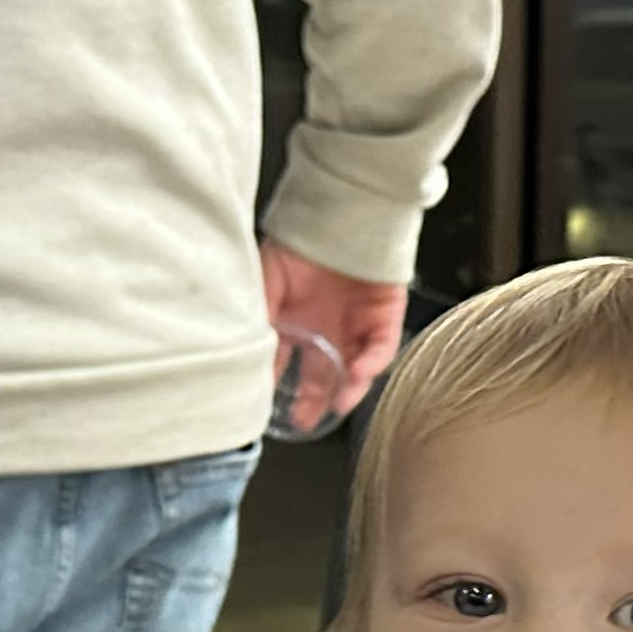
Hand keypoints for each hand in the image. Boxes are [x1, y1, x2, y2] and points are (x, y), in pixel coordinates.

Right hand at [260, 240, 406, 428]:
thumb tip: (247, 354)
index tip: (271, 410)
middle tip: (304, 421)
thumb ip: (260, 317)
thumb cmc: (301, 240)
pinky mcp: (385, 316)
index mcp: (298, 321)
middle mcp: (327, 326)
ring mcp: (357, 323)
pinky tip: (357, 373)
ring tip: (335, 404)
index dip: (281, 388)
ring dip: (345, 389)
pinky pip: (380, 348)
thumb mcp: (266, 281)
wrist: (341, 210)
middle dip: (314, 400)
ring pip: (354, 368)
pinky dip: (370, 364)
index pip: (290, 364)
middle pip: (322, 374)